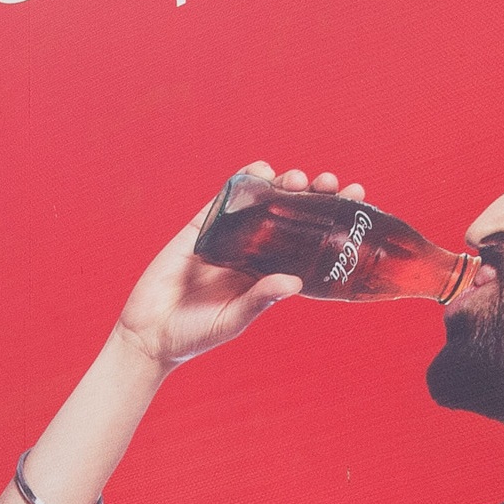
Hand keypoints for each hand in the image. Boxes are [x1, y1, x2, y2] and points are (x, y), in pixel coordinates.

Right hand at [109, 163, 367, 373]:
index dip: (330, 221)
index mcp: (268, 274)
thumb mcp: (234, 320)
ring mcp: (228, 238)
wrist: (150, 332)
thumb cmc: (196, 334)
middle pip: (291, 216)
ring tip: (300, 178)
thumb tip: (294, 282)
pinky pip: (223, 201)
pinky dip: (242, 182)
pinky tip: (260, 169)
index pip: (308, 243)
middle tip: (332, 183)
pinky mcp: (200, 230)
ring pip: (262, 203)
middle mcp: (253, 252)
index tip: (354, 202)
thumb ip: (259, 299)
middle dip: (313, 196)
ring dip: (283, 186)